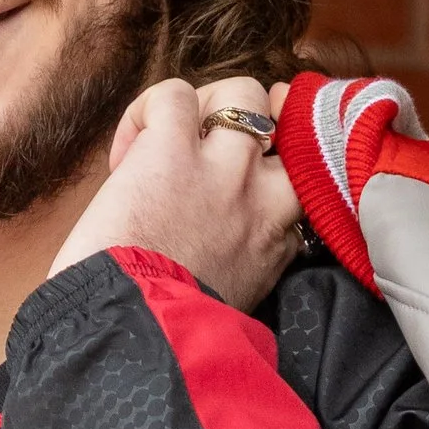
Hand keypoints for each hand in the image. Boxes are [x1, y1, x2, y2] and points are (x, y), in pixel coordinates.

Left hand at [48, 76, 302, 314]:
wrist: (131, 336)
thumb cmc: (169, 331)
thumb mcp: (234, 305)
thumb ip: (243, 268)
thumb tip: (219, 254)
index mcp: (278, 242)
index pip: (300, 187)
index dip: (269, 178)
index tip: (240, 195)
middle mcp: (264, 199)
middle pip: (292, 126)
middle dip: (260, 125)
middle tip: (215, 145)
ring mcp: (223, 170)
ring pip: (241, 93)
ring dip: (205, 106)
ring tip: (172, 138)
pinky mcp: (171, 151)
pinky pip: (173, 95)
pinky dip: (146, 111)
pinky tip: (128, 150)